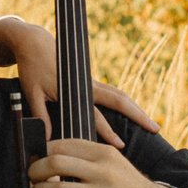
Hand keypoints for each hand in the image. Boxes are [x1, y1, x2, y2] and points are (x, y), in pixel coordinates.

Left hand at [0, 17, 160, 146]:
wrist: (34, 42)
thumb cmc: (32, 68)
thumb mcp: (32, 92)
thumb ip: (41, 115)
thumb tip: (49, 139)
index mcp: (75, 88)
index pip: (96, 114)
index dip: (108, 131)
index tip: (120, 146)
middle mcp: (88, 84)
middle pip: (120, 99)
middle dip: (138, 114)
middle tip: (155, 129)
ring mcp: (92, 81)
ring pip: (120, 94)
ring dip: (136, 108)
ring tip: (151, 123)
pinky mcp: (90, 80)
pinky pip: (113, 92)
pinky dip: (126, 103)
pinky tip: (134, 113)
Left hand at [28, 139, 183, 187]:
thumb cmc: (127, 184)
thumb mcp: (113, 162)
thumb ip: (87, 155)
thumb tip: (53, 150)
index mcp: (104, 153)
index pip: (64, 144)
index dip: (43, 150)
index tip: (35, 158)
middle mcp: (103, 171)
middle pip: (56, 162)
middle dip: (36, 169)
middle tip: (30, 175)